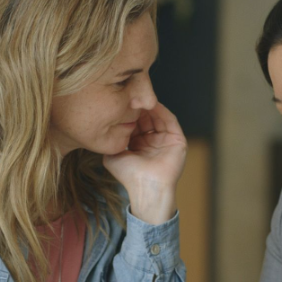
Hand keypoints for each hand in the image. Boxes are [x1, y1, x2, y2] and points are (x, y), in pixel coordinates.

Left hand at [103, 103, 186, 223]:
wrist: (145, 186)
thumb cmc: (129, 175)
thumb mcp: (113, 155)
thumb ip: (110, 141)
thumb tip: (103, 128)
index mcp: (139, 145)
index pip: (135, 123)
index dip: (128, 112)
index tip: (120, 101)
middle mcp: (153, 141)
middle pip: (147, 118)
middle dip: (139, 107)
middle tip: (131, 94)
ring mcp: (166, 140)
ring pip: (159, 117)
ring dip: (150, 106)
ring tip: (141, 96)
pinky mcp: (178, 140)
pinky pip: (170, 121)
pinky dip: (162, 111)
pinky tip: (152, 104)